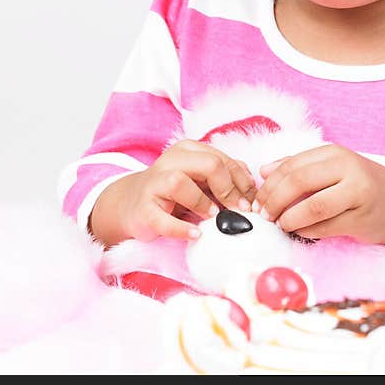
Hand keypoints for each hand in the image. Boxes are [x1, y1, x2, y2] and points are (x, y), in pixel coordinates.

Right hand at [88, 139, 256, 245]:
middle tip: (241, 209)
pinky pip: (161, 219)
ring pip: (180, 182)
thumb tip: (252, 185)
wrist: (132, 205)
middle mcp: (170, 161)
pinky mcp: (143, 209)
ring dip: (203, 202)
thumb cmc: (174, 193)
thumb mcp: (201, 180)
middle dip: (229, 188)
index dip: (242, 181)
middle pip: (208, 164)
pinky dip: (181, 228)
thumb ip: (225, 176)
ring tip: (215, 216)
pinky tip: (197, 234)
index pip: (223, 159)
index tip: (253, 201)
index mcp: (188, 150)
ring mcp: (154, 184)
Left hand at [252, 144, 384, 245]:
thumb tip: (264, 171)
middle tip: (263, 215)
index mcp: (336, 154)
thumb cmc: (361, 184)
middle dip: (274, 201)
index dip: (269, 184)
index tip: (258, 199)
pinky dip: (306, 231)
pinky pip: (325, 228)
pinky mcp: (361, 219)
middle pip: (299, 183)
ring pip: (312, 207)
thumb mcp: (333, 167)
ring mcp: (357, 194)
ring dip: (288, 219)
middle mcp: (348, 169)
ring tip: (279, 224)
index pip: (292, 166)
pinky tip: (299, 231)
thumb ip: (299, 165)